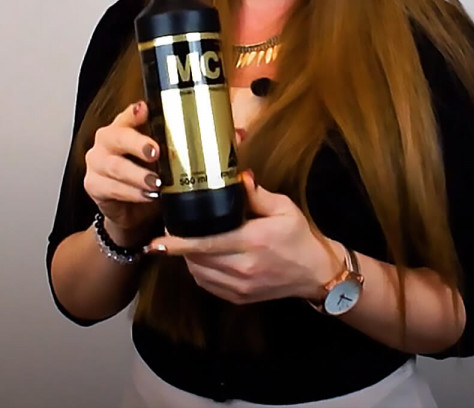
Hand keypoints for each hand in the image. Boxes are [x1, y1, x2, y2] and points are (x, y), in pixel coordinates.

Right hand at [84, 101, 160, 243]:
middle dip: (138, 144)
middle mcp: (106, 141)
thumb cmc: (147, 177)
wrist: (134, 209)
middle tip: (155, 152)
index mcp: (123, 128)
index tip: (144, 109)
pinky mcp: (94, 185)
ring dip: (138, 175)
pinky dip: (132, 193)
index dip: (134, 113)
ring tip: (155, 182)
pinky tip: (146, 195)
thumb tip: (186, 141)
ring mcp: (97, 163)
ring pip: (115, 166)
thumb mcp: (159, 159)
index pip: (127, 116)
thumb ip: (166, 146)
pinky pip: (112, 187)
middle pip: (117, 137)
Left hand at [147, 173, 340, 303]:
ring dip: (188, 258)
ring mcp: (240, 286)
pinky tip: (202, 258)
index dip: (178, 243)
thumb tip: (239, 176)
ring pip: (199, 274)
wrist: (315, 272)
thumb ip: (257, 193)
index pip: (206, 243)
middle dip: (179, 246)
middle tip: (172, 231)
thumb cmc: (298, 236)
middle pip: (197, 259)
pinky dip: (199, 271)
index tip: (157, 240)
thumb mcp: (283, 207)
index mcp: (253, 241)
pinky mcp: (239, 297)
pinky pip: (208, 285)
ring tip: (187, 242)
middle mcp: (244, 267)